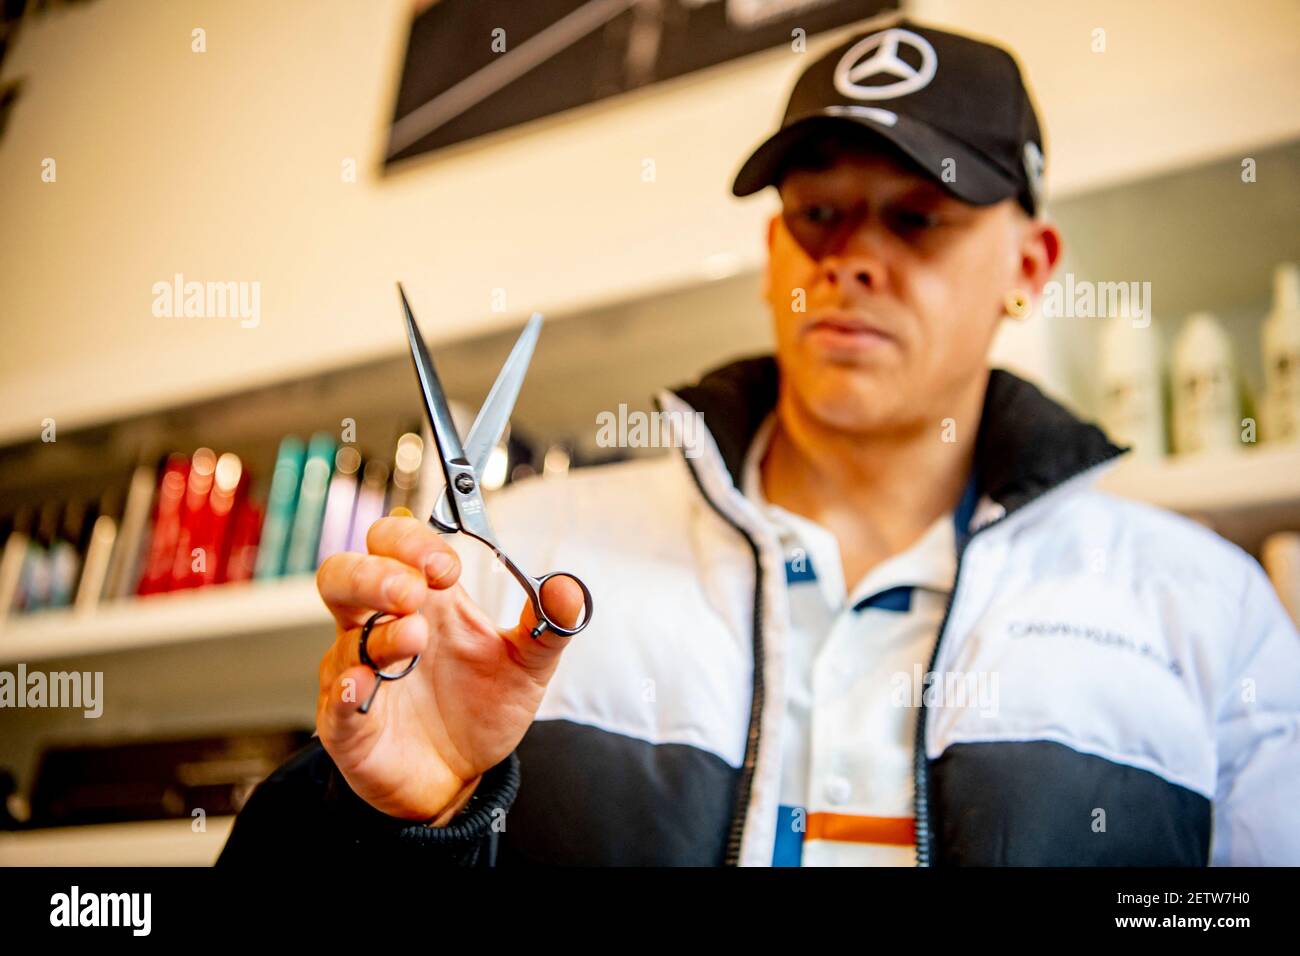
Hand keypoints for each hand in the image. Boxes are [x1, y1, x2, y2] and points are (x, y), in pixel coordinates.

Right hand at [314, 516, 584, 821]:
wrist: (461, 777)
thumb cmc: (482, 706)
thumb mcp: (526, 664)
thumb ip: (548, 624)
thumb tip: (568, 587)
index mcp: (423, 601)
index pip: (393, 544)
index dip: (412, 542)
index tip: (449, 566)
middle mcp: (380, 627)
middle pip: (345, 574)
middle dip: (376, 574)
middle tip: (415, 590)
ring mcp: (357, 672)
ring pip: (344, 636)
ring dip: (378, 633)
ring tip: (415, 639)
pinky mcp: (349, 724)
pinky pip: (335, 702)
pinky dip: (345, 691)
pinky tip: (362, 686)